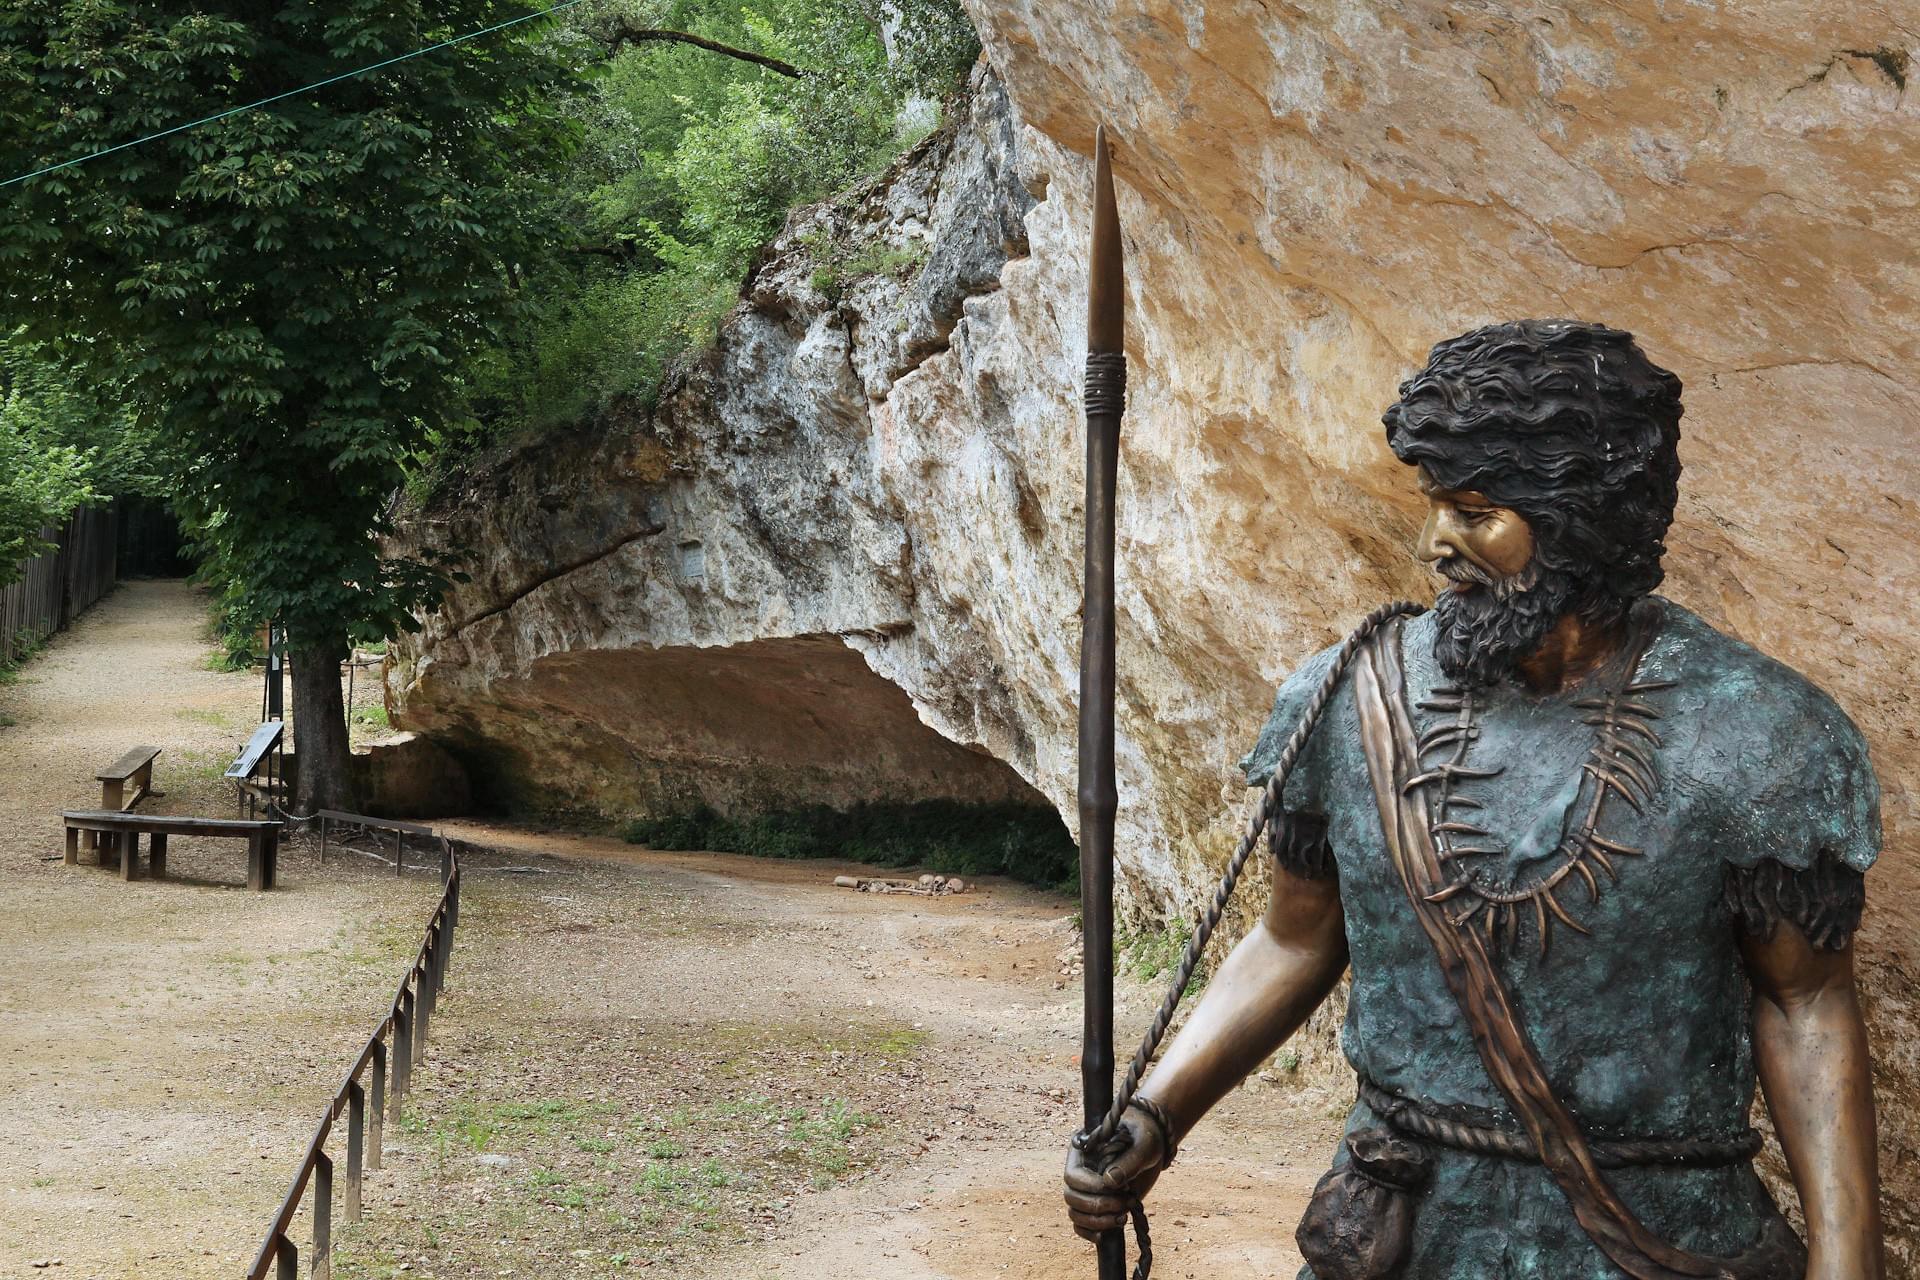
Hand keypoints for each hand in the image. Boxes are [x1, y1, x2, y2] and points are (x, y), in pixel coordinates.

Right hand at [1063, 1105, 1166, 1241]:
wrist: (1152, 1148)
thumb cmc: (1146, 1138)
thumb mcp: (1145, 1145)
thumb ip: (1129, 1160)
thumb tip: (1110, 1181)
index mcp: (1083, 1151)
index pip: (1072, 1174)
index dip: (1091, 1186)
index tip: (1117, 1187)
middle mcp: (1080, 1171)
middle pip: (1071, 1196)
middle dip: (1098, 1205)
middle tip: (1125, 1202)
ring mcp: (1086, 1190)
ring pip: (1075, 1213)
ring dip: (1097, 1221)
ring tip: (1123, 1217)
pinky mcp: (1094, 1206)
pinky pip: (1080, 1225)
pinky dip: (1089, 1233)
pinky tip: (1106, 1234)